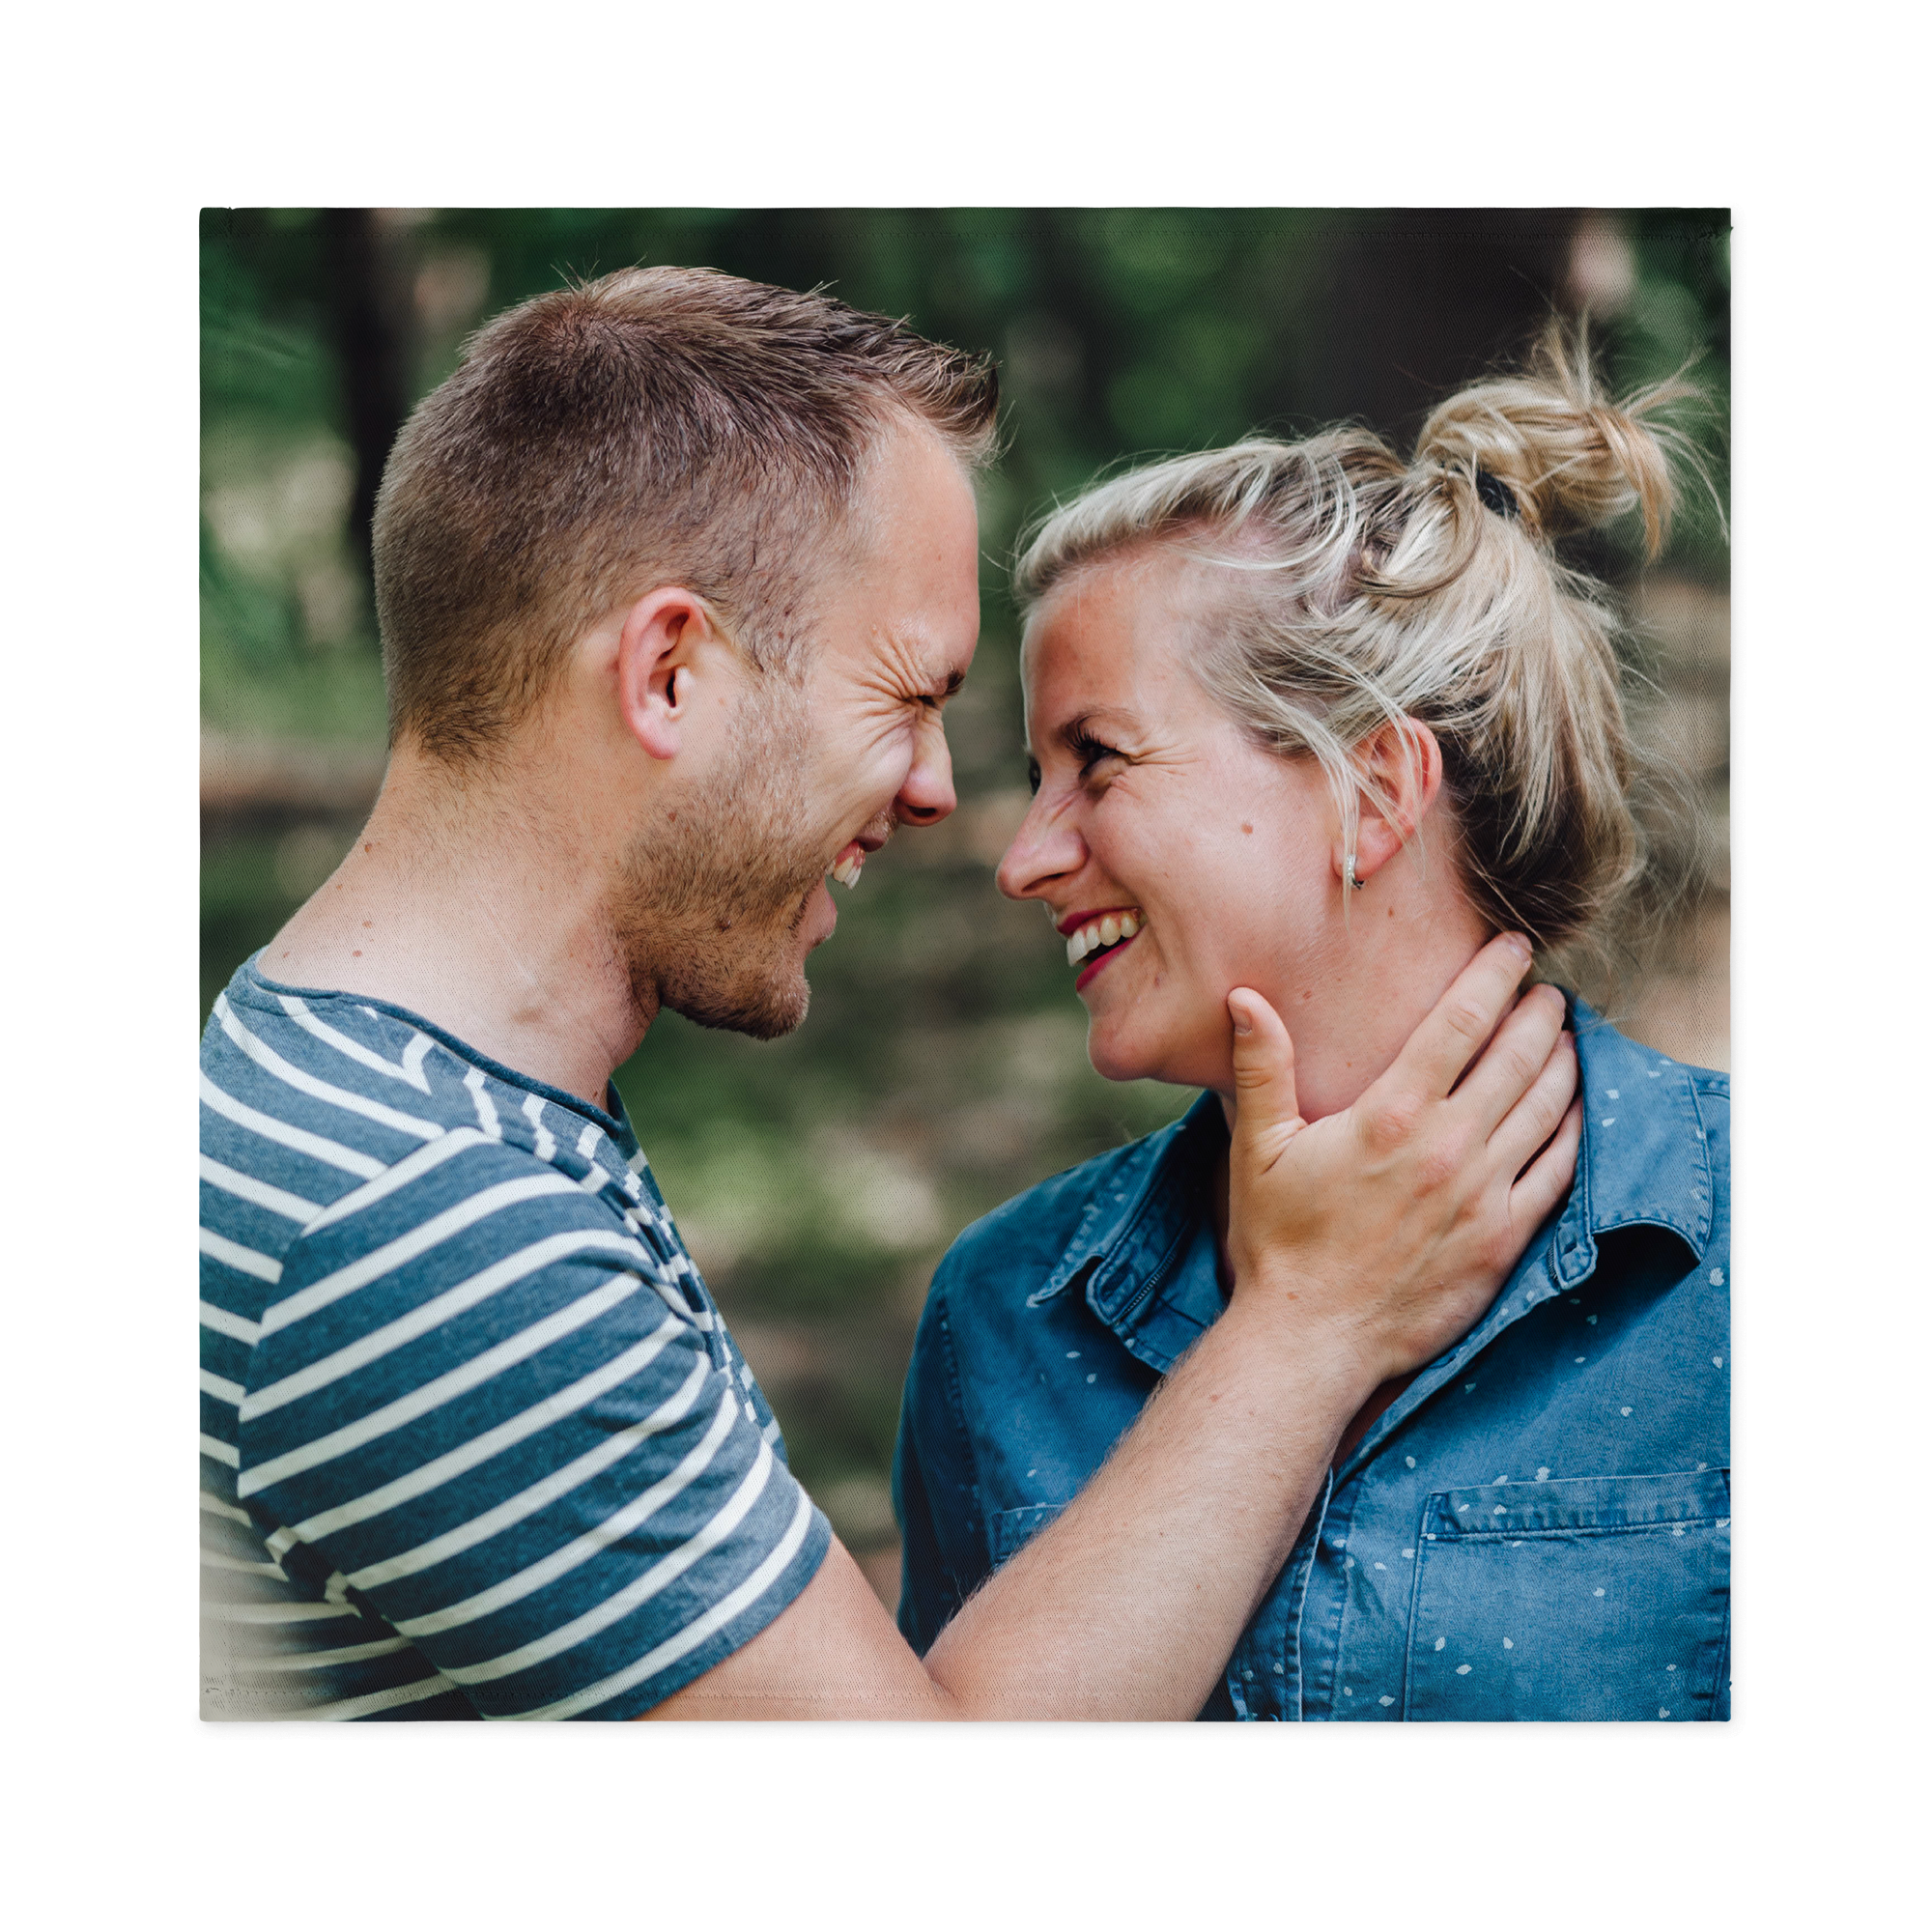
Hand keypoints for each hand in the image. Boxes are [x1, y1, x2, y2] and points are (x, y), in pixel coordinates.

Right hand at [1224, 933, 1581, 1387]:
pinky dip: (1574, 1129)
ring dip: (1565, 1062)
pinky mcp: (1503, 1238)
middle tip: (1547, 989)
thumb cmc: (1280, 1242)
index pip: (1459, 1024)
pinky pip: (1559, 1171)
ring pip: (1548, 1108)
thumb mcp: (1258, 1148)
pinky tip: (1575, 1108)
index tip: (1514, 948)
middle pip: (1518, 1057)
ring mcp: (1483, 1194)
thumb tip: (1245, 998)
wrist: (1312, 1337)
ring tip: (1567, 1035)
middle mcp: (1447, 1147)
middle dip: (1540, 1012)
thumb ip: (1263, 1068)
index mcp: (1390, 1115)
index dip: (1493, 977)